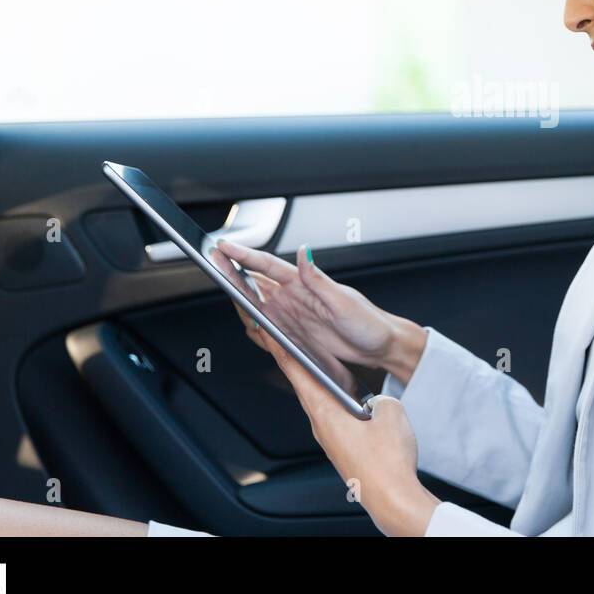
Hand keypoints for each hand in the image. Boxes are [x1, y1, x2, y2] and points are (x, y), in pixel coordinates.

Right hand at [209, 239, 423, 388]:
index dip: (245, 256)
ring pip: (257, 302)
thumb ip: (318, 280)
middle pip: (256, 281)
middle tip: (212, 260)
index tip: (225, 246)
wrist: (380, 346)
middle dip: (233, 270)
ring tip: (220, 283)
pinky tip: (245, 317)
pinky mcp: (295, 333)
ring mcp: (293, 315)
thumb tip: (304, 254)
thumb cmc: (369, 322)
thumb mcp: (343, 301)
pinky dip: (253, 321)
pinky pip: (267, 325)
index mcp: (305, 284)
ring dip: (239, 294)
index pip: (268, 266)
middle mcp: (296, 297)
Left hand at [250, 322, 440, 535]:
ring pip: (319, 402)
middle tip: (285, 339)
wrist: (393, 497)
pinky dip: (334, 400)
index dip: (280, 348)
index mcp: (325, 412)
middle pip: (304, 385)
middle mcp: (322, 426)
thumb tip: (378, 402)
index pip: (296, 372)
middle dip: (295, 361)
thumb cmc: (387, 461)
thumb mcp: (390, 411)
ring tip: (317, 362)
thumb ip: (380, 397)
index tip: (265, 330)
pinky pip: (334, 417)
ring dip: (316, 381)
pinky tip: (348, 397)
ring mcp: (331, 440)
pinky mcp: (342, 449)